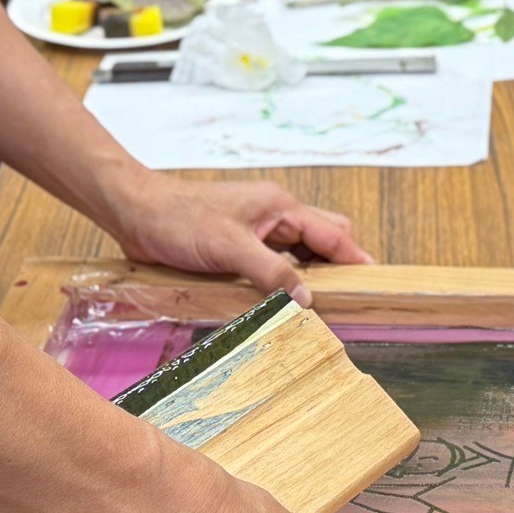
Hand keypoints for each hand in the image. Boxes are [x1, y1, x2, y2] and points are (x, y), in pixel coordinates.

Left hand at [100, 171, 370, 303]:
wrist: (136, 211)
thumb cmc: (179, 220)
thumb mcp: (228, 248)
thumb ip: (271, 272)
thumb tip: (307, 298)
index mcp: (280, 206)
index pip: (332, 233)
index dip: (356, 257)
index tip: (377, 280)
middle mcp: (274, 215)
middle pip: (323, 238)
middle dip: (339, 265)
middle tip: (348, 298)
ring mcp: (256, 230)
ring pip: (298, 252)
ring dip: (309, 275)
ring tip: (320, 306)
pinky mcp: (237, 245)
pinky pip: (274, 261)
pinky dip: (284, 279)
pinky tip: (281, 300)